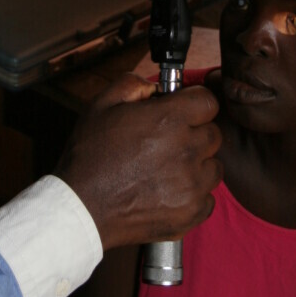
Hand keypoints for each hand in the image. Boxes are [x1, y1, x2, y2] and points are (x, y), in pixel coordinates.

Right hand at [55, 76, 220, 248]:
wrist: (81, 208)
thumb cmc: (89, 156)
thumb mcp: (101, 105)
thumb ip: (133, 84)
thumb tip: (157, 88)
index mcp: (169, 120)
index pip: (208, 102)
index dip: (195, 104)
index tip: (183, 111)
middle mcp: (186, 150)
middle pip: (213, 134)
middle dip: (195, 134)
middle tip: (169, 142)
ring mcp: (191, 185)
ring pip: (214, 166)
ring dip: (198, 165)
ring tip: (169, 169)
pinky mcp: (190, 212)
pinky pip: (208, 198)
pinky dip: (194, 195)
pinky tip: (169, 192)